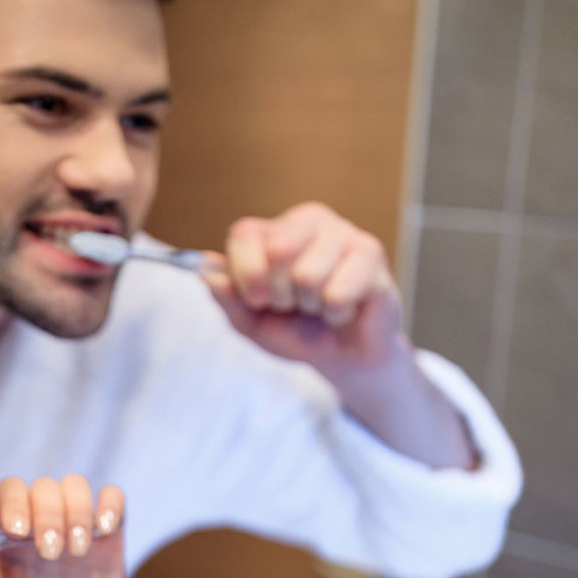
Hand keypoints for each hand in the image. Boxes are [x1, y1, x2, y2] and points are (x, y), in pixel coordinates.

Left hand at [0, 474, 125, 577]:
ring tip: (75, 551)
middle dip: (48, 514)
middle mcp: (40, 521)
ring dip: (77, 511)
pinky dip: (111, 504)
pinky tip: (105, 528)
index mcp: (7, 531)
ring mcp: (75, 526)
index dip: (14, 501)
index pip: (10, 491)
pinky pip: (114, 500)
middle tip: (50, 553)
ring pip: (77, 486)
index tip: (18, 531)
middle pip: (45, 487)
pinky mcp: (108, 539)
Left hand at [205, 201, 404, 377]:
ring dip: (310, 307)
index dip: (245, 273)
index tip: (257, 300)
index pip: (245, 233)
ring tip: (320, 307)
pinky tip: (343, 310)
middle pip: (277, 249)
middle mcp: (308, 221)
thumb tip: (206, 270)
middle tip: (294, 305)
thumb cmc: (296, 331)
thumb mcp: (250, 321)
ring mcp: (343, 233)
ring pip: (308, 276)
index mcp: (274, 230)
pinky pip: (337, 294)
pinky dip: (335, 315)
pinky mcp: (371, 254)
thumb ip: (226, 297)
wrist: (342, 356)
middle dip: (280, 295)